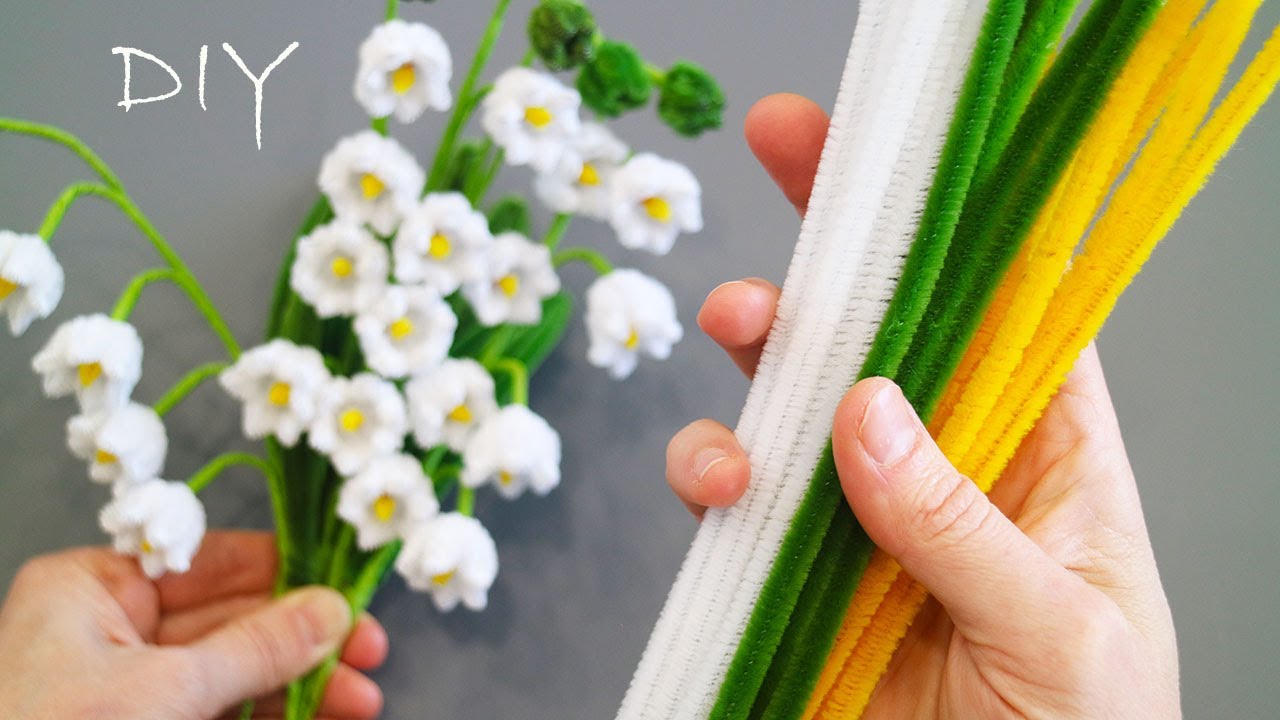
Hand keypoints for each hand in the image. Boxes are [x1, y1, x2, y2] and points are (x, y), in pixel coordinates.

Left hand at [0, 531, 385, 719]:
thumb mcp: (164, 691)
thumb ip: (255, 648)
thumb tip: (330, 611)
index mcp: (92, 589)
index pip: (209, 561)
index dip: (286, 571)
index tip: (347, 587)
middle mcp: (111, 629)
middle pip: (235, 619)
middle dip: (306, 640)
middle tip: (369, 650)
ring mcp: (131, 688)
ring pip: (238, 672)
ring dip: (304, 684)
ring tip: (360, 699)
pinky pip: (226, 713)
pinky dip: (275, 715)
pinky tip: (324, 715)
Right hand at [666, 94, 1180, 717]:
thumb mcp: (1062, 636)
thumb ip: (963, 527)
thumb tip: (871, 414)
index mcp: (1051, 463)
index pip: (1008, 311)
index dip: (956, 222)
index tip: (898, 155)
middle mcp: (952, 473)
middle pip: (888, 329)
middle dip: (838, 245)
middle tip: (790, 165)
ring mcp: (866, 522)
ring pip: (799, 403)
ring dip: (762, 354)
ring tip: (740, 332)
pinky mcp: (797, 576)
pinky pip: (745, 505)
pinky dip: (715, 477)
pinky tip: (720, 483)